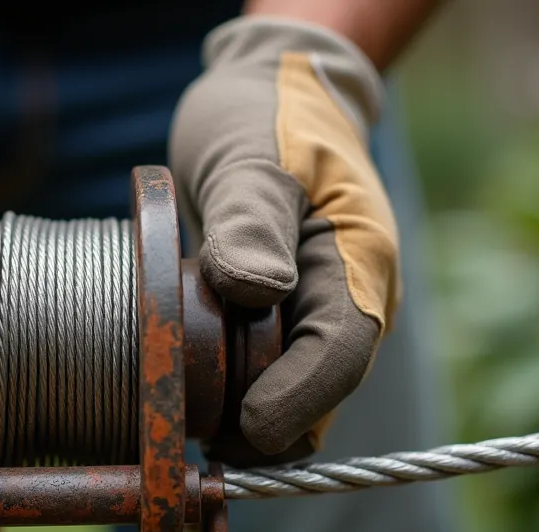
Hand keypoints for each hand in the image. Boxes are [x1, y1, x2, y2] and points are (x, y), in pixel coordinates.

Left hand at [170, 16, 400, 455]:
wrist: (269, 96)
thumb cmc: (265, 117)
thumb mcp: (251, 156)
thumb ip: (250, 220)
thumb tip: (253, 291)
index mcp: (359, 265)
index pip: (340, 358)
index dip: (291, 403)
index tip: (236, 424)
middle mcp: (350, 303)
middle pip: (319, 398)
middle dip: (260, 426)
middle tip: (189, 428)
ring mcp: (319, 317)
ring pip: (294, 402)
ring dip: (241, 415)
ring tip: (179, 402)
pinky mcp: (286, 324)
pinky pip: (267, 381)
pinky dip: (230, 394)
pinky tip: (184, 382)